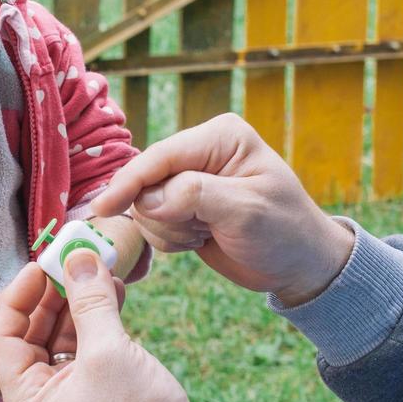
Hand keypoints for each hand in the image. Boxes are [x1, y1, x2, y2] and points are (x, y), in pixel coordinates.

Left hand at [0, 253, 218, 401]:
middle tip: (71, 260)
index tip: (40, 265)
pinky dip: (98, 317)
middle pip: (33, 333)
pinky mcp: (98, 386)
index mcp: (28, 400)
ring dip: (79, 301)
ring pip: (63, 335)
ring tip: (97, 269)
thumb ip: (90, 302)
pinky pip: (87, 344)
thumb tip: (78, 258)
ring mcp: (71, 392)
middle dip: (53, 294)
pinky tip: (115, 291)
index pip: (3, 337)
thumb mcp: (108, 352)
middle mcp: (43, 397)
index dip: (19, 296)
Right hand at [92, 113, 354, 306]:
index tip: (103, 208)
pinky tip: (202, 241)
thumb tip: (149, 198)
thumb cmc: (284, 231)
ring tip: (207, 236)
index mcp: (220, 137)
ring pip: (145, 206)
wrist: (299, 265)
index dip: (130, 182)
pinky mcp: (183, 206)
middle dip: (165, 215)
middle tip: (202, 232)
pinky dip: (171, 239)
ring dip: (170, 230)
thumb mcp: (247, 211)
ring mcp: (190, 179)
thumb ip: (197, 196)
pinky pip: (153, 223)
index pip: (161, 156)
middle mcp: (201, 151)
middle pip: (147, 182)